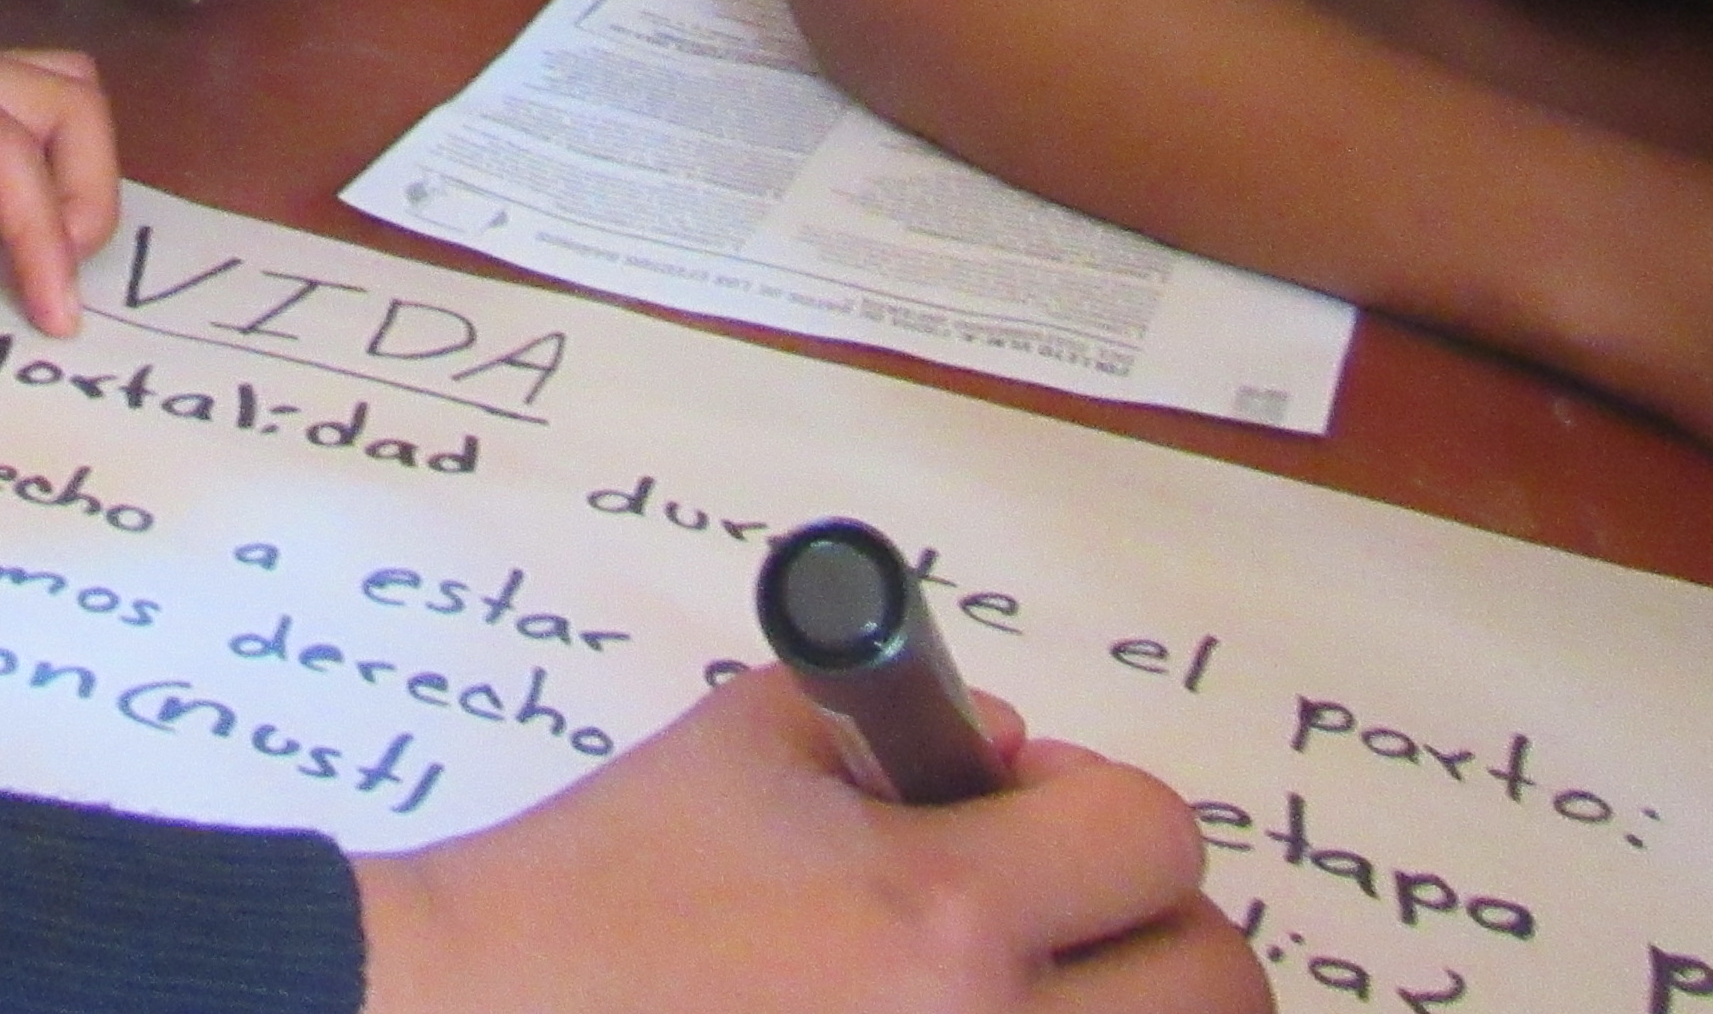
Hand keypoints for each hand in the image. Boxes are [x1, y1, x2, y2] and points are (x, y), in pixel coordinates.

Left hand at [0, 0, 116, 357]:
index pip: (11, 150)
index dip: (45, 235)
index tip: (54, 316)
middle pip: (64, 101)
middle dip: (85, 190)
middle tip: (62, 281)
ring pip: (45, 94)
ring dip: (66, 169)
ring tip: (51, 255)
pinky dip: (25, 170)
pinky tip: (6, 236)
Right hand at [358, 670, 1258, 1013]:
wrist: (494, 1011)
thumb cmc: (612, 880)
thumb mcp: (751, 743)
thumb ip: (901, 726)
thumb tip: (1012, 759)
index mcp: (941, 910)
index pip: (1154, 836)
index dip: (1097, 801)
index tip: (1024, 805)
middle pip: (1218, 983)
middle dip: (1152, 925)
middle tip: (1057, 913)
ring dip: (1125, 1008)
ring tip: (1022, 981)